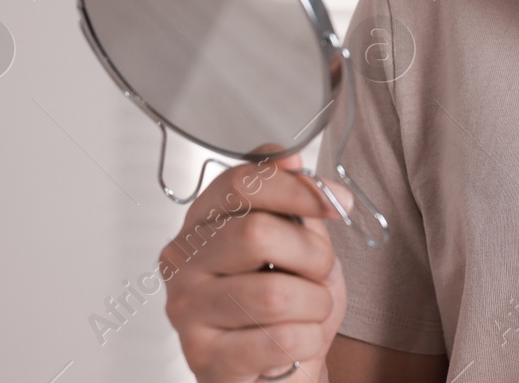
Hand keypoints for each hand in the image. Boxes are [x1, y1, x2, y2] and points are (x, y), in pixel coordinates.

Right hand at [162, 149, 352, 382]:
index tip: (335, 202)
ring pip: (275, 294)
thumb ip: (295, 200)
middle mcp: (183, 262)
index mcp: (203, 222)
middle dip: (312, 256)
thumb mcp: (297, 243)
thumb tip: (292, 158)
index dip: (297, 188)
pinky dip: (309, 341)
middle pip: (257, 234)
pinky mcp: (203, 358)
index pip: (241, 183)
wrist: (278, 371)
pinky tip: (295, 343)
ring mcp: (186, 311)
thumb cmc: (287, 306)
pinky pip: (281, 339)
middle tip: (318, 272)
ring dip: (315, 304)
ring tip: (307, 312)